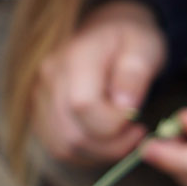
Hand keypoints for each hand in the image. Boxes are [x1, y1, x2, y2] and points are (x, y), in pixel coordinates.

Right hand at [33, 0, 165, 165]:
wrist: (109, 32)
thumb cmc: (132, 40)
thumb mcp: (145, 47)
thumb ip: (135, 73)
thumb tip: (124, 104)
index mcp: (75, 57)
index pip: (83, 106)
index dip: (114, 123)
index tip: (137, 118)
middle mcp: (49, 77)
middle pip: (72, 134)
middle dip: (111, 144)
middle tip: (136, 131)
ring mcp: (41, 95)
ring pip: (63, 147)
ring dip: (99, 152)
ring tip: (123, 136)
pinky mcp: (41, 112)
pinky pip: (59, 147)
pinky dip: (86, 153)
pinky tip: (107, 140)